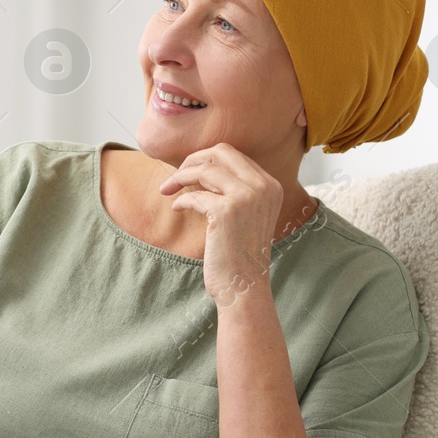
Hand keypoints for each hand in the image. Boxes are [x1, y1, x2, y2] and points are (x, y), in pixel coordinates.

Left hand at [157, 142, 284, 307]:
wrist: (244, 285)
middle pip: (221, 152)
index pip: (233, 154)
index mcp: (270, 185)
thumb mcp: (246, 214)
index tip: (188, 171)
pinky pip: (194, 195)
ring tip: (167, 190)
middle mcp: (263, 187)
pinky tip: (176, 208)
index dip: (205, 159)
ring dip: (180, 177)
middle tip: (175, 175)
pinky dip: (181, 200)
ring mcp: (247, 197)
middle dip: (192, 159)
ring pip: (204, 169)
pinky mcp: (227, 211)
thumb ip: (234, 189)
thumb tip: (202, 166)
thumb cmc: (239, 252)